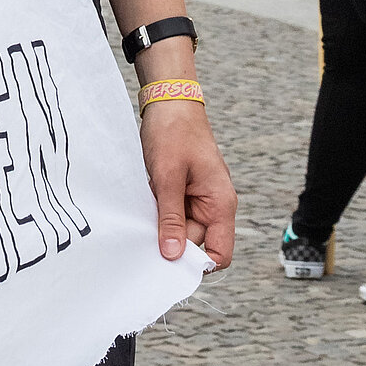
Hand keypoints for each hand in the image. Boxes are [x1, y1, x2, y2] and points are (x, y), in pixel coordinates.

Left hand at [139, 101, 236, 268]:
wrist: (169, 101)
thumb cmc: (173, 133)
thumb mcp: (168, 177)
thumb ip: (171, 217)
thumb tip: (172, 255)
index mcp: (221, 204)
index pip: (219, 253)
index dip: (196, 264)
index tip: (168, 261)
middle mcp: (214, 205)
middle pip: (196, 243)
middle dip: (171, 243)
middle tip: (144, 234)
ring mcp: (200, 198)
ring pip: (182, 229)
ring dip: (162, 226)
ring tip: (144, 211)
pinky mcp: (185, 191)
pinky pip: (174, 214)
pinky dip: (159, 214)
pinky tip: (144, 204)